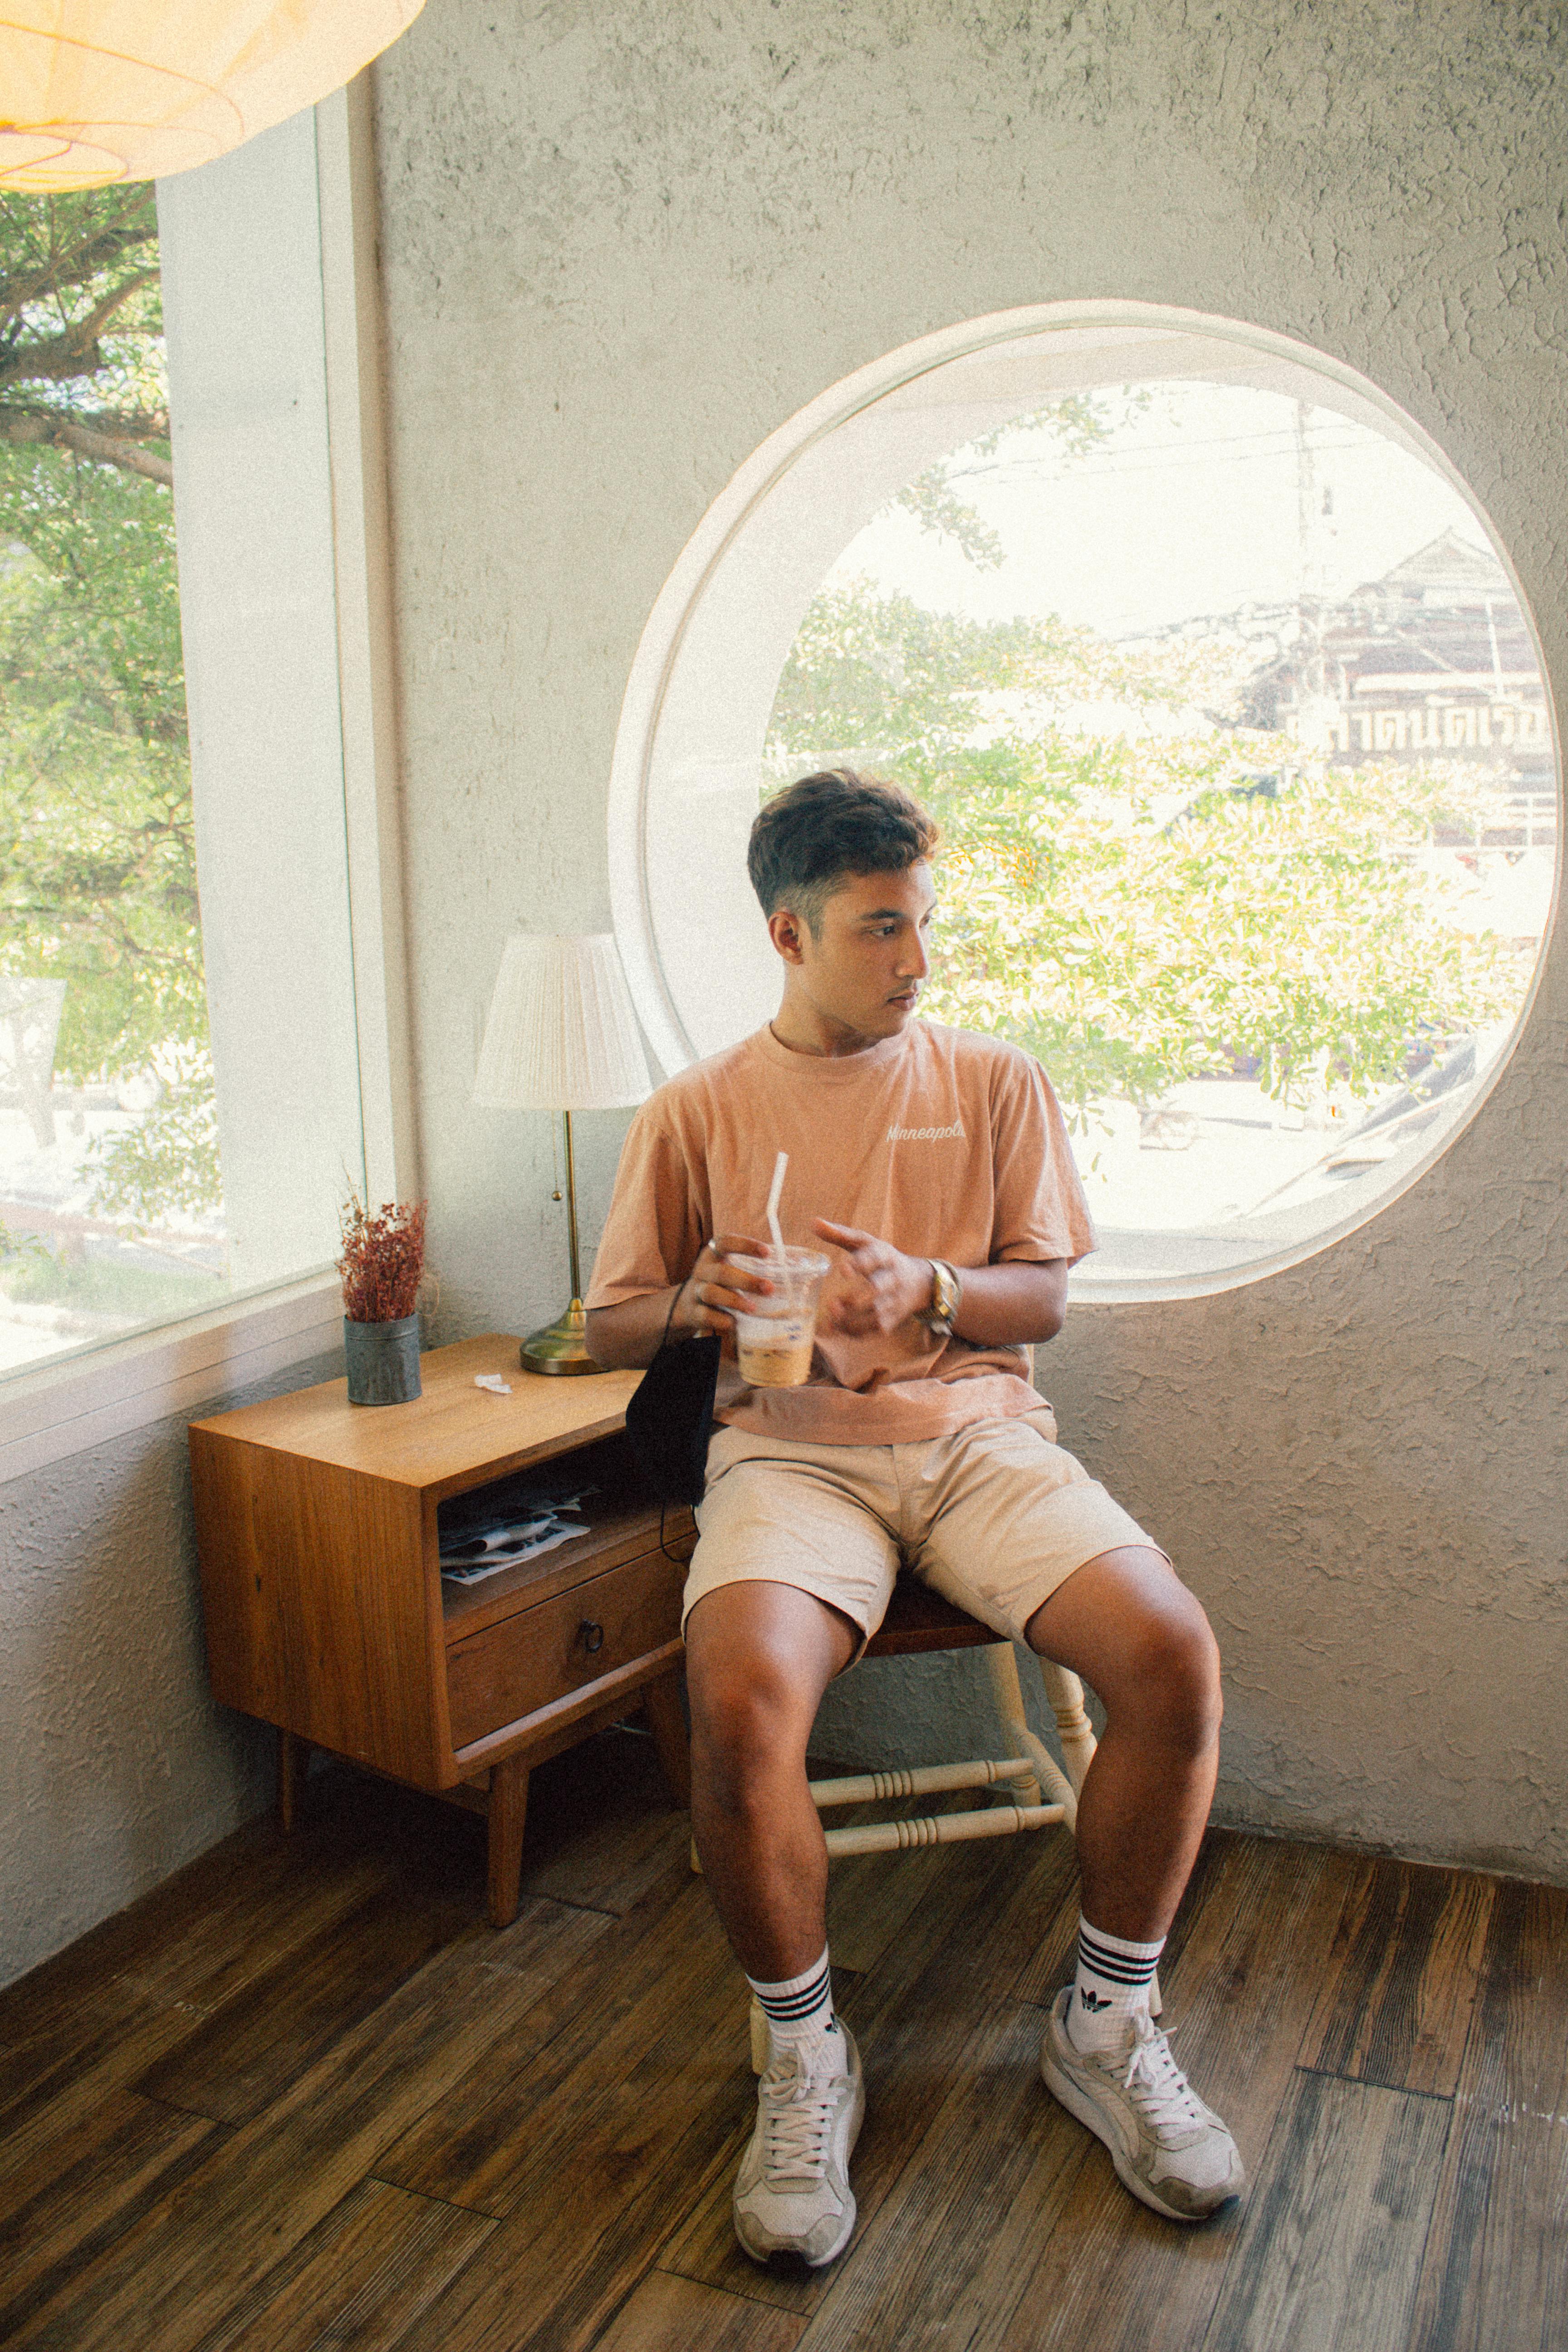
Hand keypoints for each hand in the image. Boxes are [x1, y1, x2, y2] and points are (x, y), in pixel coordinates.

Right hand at [677, 1232, 773, 1354]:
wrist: (688, 1305)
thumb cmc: (721, 1284)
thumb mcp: (730, 1269)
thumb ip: (752, 1268)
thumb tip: (794, 1270)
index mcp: (713, 1254)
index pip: (725, 1242)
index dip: (745, 1245)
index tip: (767, 1252)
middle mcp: (703, 1270)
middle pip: (722, 1272)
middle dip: (746, 1281)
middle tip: (769, 1289)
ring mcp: (696, 1291)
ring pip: (711, 1293)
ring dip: (734, 1301)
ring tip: (752, 1308)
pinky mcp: (694, 1312)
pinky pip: (705, 1315)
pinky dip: (721, 1319)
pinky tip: (734, 1322)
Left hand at [812, 1219, 931, 1337]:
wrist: (919, 1281)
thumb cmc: (883, 1259)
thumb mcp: (867, 1242)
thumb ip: (840, 1234)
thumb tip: (813, 1222)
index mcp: (885, 1255)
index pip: (876, 1257)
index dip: (860, 1263)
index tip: (842, 1270)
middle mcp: (893, 1278)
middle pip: (878, 1289)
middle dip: (855, 1298)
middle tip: (833, 1303)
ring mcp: (895, 1300)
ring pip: (877, 1314)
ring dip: (853, 1319)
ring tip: (831, 1317)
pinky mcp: (894, 1318)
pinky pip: (876, 1329)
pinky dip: (857, 1332)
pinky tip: (838, 1328)